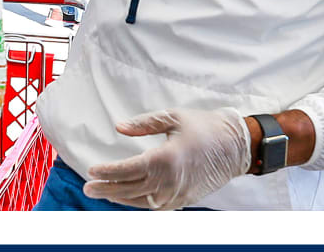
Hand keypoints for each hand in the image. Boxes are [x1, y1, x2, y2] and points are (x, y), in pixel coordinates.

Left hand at [84, 107, 250, 209]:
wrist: (236, 146)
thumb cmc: (205, 127)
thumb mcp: (172, 117)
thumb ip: (143, 123)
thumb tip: (119, 127)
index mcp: (165, 159)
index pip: (127, 170)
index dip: (107, 172)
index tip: (91, 170)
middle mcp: (170, 181)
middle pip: (130, 189)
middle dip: (106, 189)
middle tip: (87, 188)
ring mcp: (178, 193)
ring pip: (141, 202)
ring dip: (120, 198)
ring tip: (103, 192)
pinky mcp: (185, 199)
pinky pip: (157, 206)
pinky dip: (139, 203)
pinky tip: (128, 198)